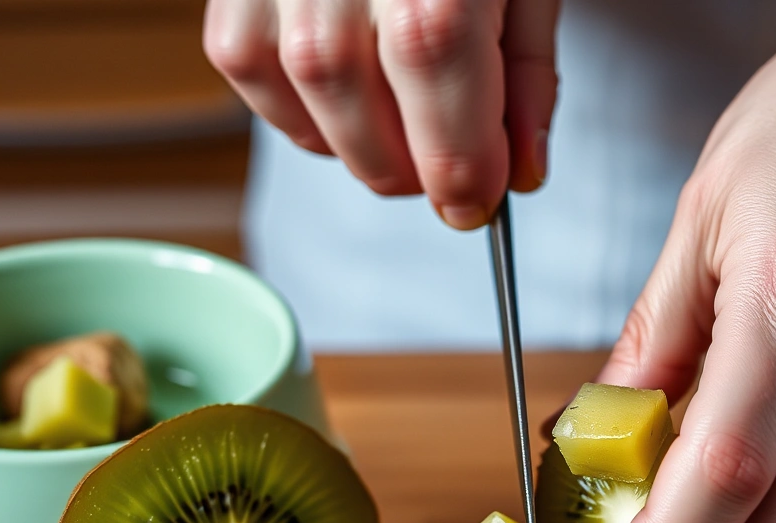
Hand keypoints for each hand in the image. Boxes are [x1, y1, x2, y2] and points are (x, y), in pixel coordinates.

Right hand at [203, 0, 559, 226]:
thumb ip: (527, 71)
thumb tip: (522, 169)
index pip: (437, 76)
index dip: (459, 162)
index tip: (477, 201)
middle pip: (362, 101)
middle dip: (412, 165)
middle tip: (446, 173)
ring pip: (303, 94)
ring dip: (359, 145)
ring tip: (402, 136)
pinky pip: (248, 69)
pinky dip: (300, 109)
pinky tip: (345, 99)